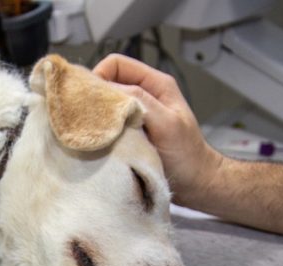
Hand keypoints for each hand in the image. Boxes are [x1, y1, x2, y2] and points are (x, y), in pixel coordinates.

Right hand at [92, 54, 223, 207]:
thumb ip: (142, 102)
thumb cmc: (188, 155)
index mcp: (155, 84)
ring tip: (93, 131)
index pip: (116, 64)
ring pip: (107, 104)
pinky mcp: (131, 133)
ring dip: (98, 116)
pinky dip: (102, 130)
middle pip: (108, 82)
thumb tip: (109, 90)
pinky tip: (100, 141)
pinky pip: (109, 124)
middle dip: (95, 97)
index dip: (99, 76)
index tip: (90, 100)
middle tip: (87, 117)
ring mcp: (136, 114)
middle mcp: (144, 95)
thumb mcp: (167, 124)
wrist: (196, 184)